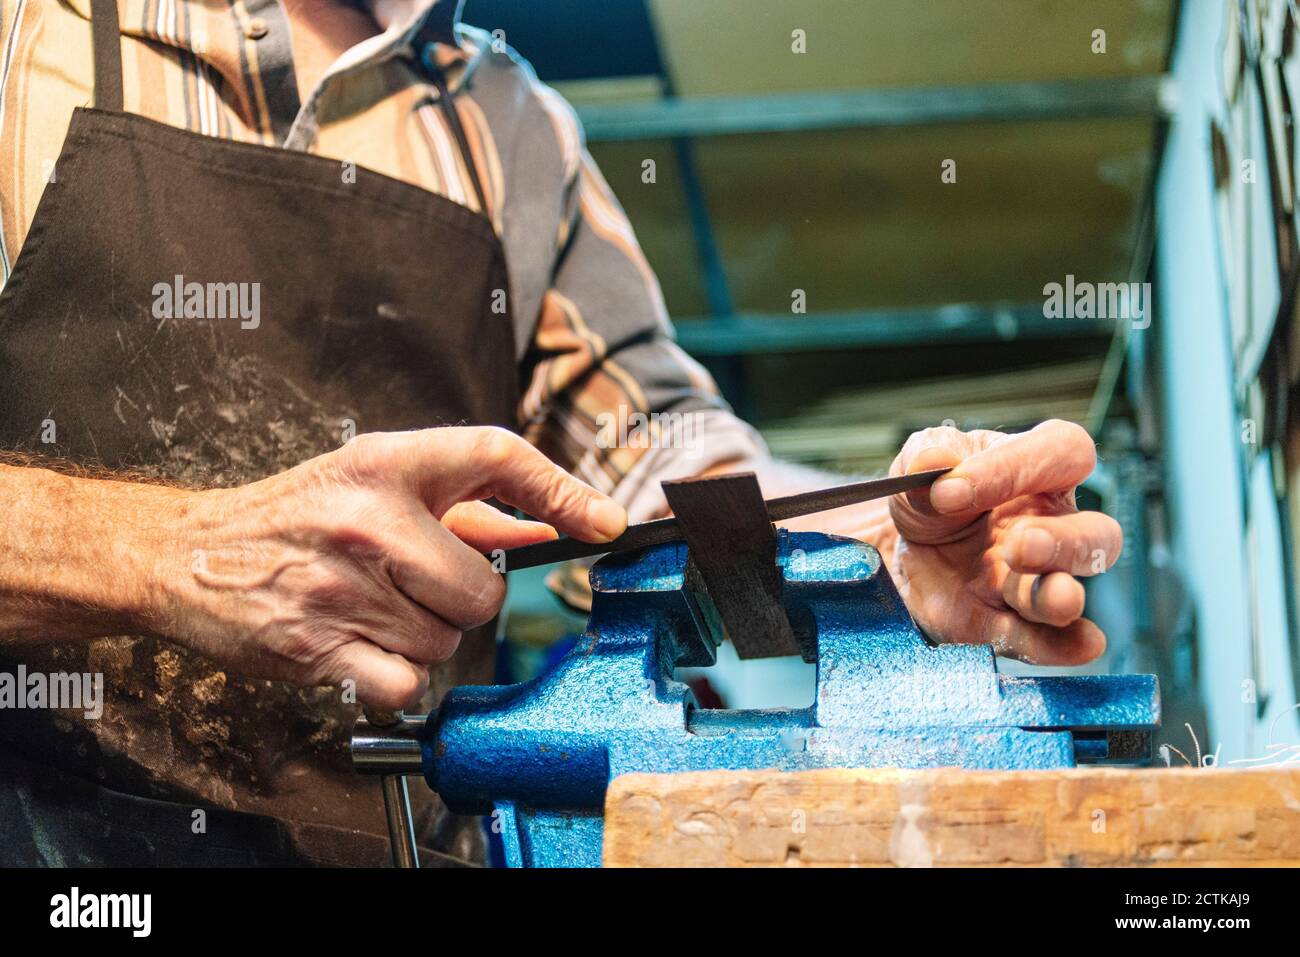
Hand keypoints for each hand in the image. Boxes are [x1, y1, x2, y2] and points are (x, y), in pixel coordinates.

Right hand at [148, 427, 626, 707]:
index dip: (562, 489)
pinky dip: (398, 677)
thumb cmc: (296, 515)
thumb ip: (466, 502)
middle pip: (483, 587)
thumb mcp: (374, 478)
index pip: (498, 455)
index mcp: (387, 464)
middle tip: (422, 585)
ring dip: (426, 635)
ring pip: (446, 639)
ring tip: (378, 607)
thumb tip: (554, 527)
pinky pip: (408, 682)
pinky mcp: (319, 646)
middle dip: (466, 598)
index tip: (606, 521)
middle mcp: (368, 520)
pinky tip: (366, 646)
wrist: (188, 554)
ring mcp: (343, 586)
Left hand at [885, 420, 1119, 664]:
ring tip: (1051, 597)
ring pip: (1070, 591)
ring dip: (1060, 596)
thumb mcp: (919, 463)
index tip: (953, 486)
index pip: (1061, 454)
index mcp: (1037, 471)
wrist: (899, 551)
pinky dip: (1060, 645)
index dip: (1019, 464)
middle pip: (1097, 534)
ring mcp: (1032, 581)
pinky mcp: (1009, 625)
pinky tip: (1076, 646)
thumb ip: (928, 452)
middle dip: (1066, 542)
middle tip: (1020, 544)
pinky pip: (1045, 641)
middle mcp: (1050, 526)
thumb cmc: (929, 497)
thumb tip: (935, 459)